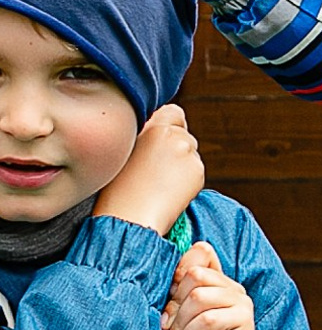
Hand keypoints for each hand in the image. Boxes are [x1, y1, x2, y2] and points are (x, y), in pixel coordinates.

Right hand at [94, 104, 204, 237]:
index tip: (157, 140)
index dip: (167, 125)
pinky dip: (187, 178)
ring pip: (190, 151)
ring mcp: (188, 153)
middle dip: (174, 146)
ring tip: (158, 181)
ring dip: (180, 162)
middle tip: (154, 167)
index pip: (173, 112)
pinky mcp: (197, 171)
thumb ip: (142, 135)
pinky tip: (168, 190)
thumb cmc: (116, 189)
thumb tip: (157, 130)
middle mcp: (174, 135)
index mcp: (151, 127)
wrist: (128, 217)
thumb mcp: (121, 151)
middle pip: (183, 133)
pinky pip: (195, 169)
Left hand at [164, 240, 254, 329]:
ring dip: (179, 323)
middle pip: (194, 275)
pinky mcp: (244, 323)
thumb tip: (155, 277)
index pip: (201, 252)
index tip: (166, 298)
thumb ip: (169, 297)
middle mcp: (231, 288)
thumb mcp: (171, 321)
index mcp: (215, 282)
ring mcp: (241, 303)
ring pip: (199, 295)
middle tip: (166, 329)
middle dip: (172, 304)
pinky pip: (208, 319)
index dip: (178, 269)